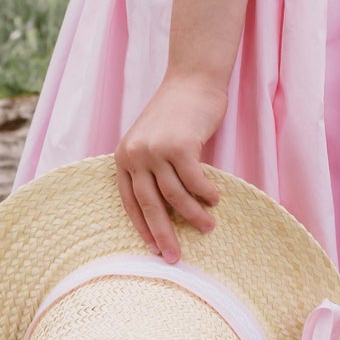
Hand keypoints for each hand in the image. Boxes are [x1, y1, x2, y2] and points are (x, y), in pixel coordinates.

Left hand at [115, 70, 226, 262]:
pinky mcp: (180, 146)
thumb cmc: (177, 113)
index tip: (153, 250)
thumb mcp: (152, 140)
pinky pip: (195, 181)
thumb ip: (151, 168)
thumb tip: (165, 209)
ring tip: (207, 227)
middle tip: (174, 259)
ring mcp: (157, 150)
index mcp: (124, 157)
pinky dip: (206, 194)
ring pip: (175, 196)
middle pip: (149, 205)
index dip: (142, 228)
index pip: (130, 202)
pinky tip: (215, 200)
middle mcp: (135, 155)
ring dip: (193, 216)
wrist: (193, 80)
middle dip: (163, 235)